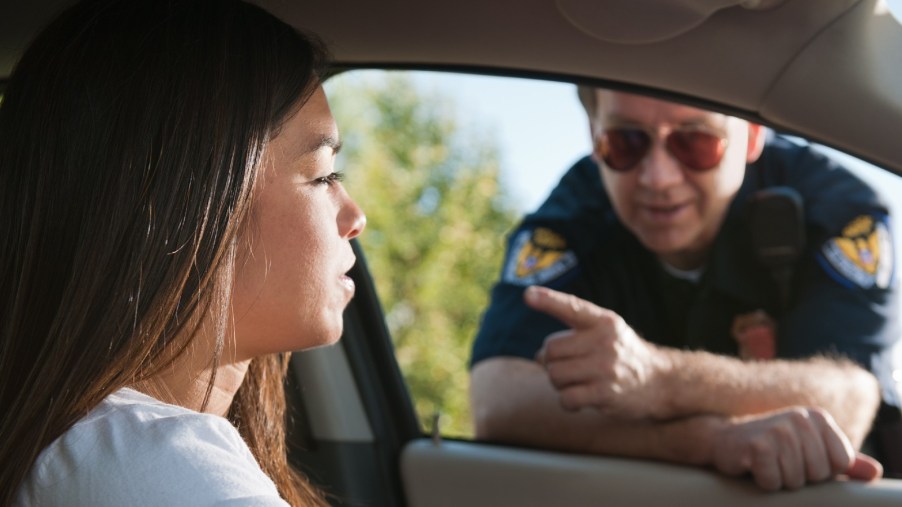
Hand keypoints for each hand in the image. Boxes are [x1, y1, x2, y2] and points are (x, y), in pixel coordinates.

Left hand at [528, 285, 668, 418]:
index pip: (572, 307)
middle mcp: (605, 341)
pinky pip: (566, 398)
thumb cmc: (621, 354)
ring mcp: (605, 368)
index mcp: (604, 321)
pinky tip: (580, 398)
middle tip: (570, 366)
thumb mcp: (607, 330)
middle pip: (550, 350)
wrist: (660, 382)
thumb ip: (573, 333)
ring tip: (577, 381)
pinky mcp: (605, 394)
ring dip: (558, 383)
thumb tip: (538, 356)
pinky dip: (568, 402)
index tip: (528, 294)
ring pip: (554, 375)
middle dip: (551, 361)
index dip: (548, 300)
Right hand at [710, 407, 881, 490]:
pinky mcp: (758, 444)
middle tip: (779, 462)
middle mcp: (799, 418)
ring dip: (780, 480)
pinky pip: (773, 482)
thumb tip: (874, 472)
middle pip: (819, 474)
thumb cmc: (771, 446)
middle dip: (799, 477)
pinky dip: (763, 481)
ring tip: (767, 464)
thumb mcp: (809, 449)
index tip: (801, 460)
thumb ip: (843, 461)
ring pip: (796, 480)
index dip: (822, 471)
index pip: (841, 463)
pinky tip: (754, 466)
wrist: (723, 439)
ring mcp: (778, 430)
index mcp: (817, 417)